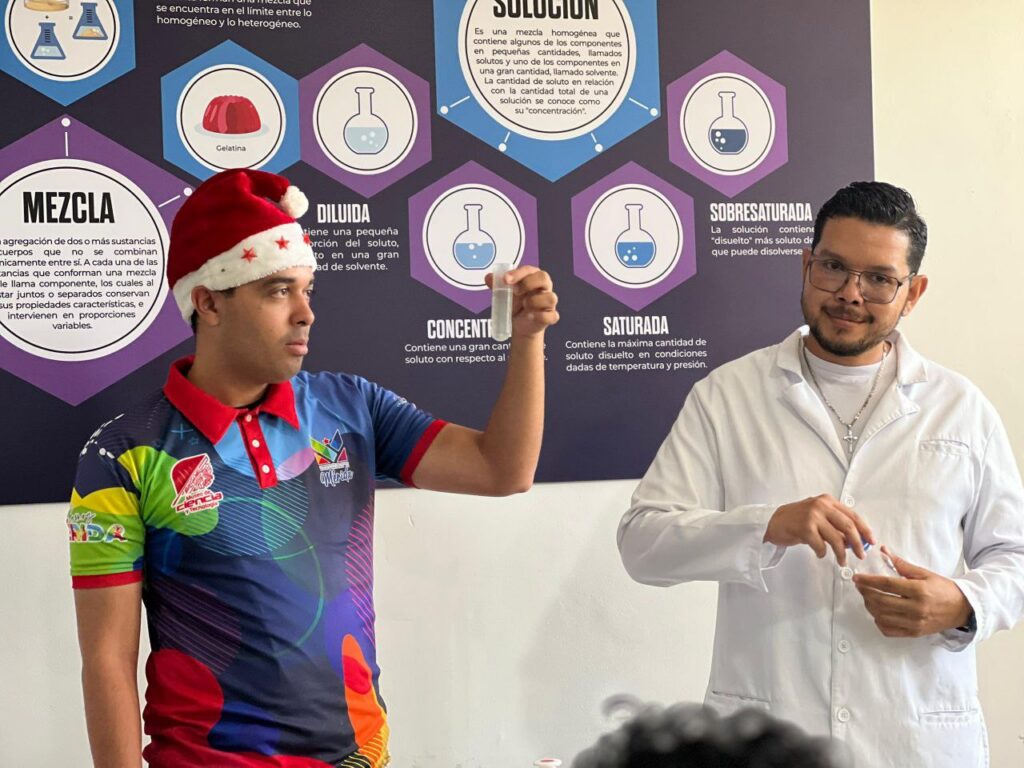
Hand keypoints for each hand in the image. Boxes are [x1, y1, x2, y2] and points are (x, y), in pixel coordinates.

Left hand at [486, 266, 558, 336]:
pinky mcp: (551, 316)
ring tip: (525, 306)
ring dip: (535, 301)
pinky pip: (552, 315)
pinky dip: (541, 316)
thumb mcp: (504, 294)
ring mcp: (548, 302)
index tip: (505, 279)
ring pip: (550, 297)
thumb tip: (488, 278)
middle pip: (544, 278)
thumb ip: (497, 285)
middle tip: (515, 292)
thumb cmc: (514, 304)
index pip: (529, 270)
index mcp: (533, 277)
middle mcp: (544, 287)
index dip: (517, 273)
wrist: (518, 324)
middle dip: (528, 283)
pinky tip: (531, 316)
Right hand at [763, 494, 874, 565]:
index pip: (853, 515)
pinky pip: (821, 545)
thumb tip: (854, 541)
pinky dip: (822, 552)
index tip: (871, 541)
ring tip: (842, 560)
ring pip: (836, 539)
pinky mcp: (804, 528)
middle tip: (861, 554)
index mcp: (828, 501)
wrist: (773, 522)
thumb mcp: (818, 517)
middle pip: (848, 526)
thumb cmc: (796, 520)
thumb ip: (835, 524)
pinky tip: (819, 553)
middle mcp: (821, 505)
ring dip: (841, 553)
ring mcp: (813, 516)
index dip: (865, 530)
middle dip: (857, 543)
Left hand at [853, 551, 972, 637]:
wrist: (962, 609)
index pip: (887, 585)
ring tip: (868, 597)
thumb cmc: (943, 589)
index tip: (857, 578)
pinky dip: (878, 622)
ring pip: (882, 617)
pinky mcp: (914, 633)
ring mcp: (915, 623)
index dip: (869, 581)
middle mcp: (916, 609)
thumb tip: (884, 551)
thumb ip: (902, 564)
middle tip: (860, 586)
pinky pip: (889, 631)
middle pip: (881, 602)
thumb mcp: (924, 573)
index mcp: (919, 591)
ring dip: (870, 606)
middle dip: (866, 593)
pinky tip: (878, 612)